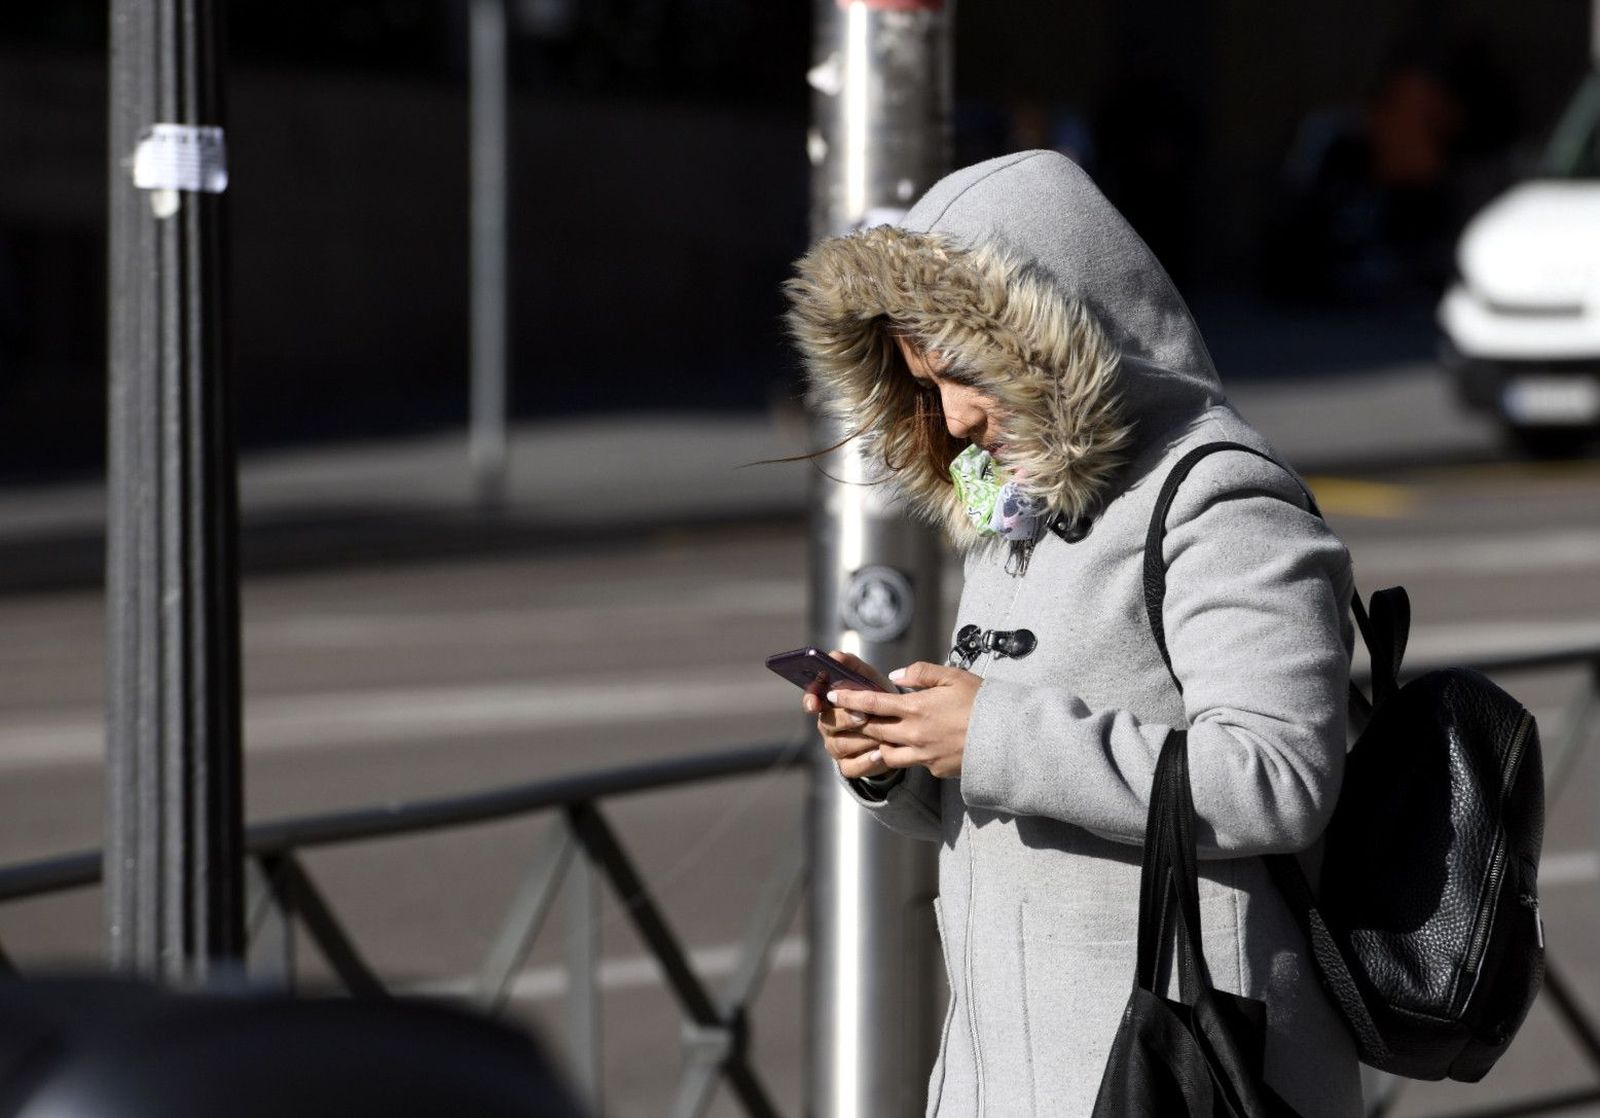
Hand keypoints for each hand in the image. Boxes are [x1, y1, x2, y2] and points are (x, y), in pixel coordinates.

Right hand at [802, 651, 895, 779]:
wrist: (897, 728)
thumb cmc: (878, 700)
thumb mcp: (869, 680)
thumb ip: (853, 666)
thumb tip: (835, 655)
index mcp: (827, 703)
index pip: (811, 700)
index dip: (810, 701)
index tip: (815, 702)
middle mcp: (827, 725)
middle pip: (828, 723)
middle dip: (846, 719)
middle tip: (864, 715)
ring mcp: (835, 747)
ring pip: (840, 745)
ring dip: (861, 739)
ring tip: (882, 735)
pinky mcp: (848, 766)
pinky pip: (852, 766)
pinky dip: (867, 760)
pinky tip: (880, 753)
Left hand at [824, 662, 979, 779]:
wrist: (1008, 738)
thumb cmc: (982, 702)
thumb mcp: (954, 676)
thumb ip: (921, 673)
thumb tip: (895, 677)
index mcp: (916, 708)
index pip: (872, 702)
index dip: (849, 699)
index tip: (832, 696)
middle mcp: (914, 734)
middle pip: (874, 729)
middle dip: (857, 722)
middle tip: (846, 716)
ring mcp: (923, 755)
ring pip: (887, 753)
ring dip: (878, 744)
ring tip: (875, 737)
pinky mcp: (935, 769)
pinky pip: (912, 763)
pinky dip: (905, 755)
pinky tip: (909, 748)